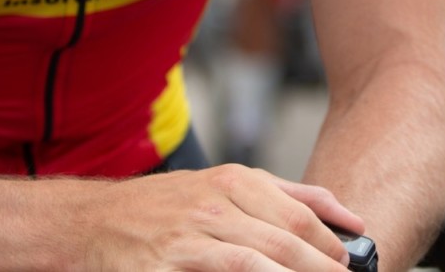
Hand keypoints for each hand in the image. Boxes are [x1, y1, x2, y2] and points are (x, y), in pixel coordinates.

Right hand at [86, 164, 364, 270]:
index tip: (350, 264)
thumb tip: (348, 217)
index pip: (299, 214)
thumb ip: (288, 195)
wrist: (93, 222)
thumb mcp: (227, 184)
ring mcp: (191, 235)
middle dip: (320, 267)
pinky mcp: (170, 264)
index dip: (329, 244)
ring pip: (258, 262)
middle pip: (284, 240)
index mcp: (236, 180)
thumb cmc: (168, 206)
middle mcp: (216, 203)